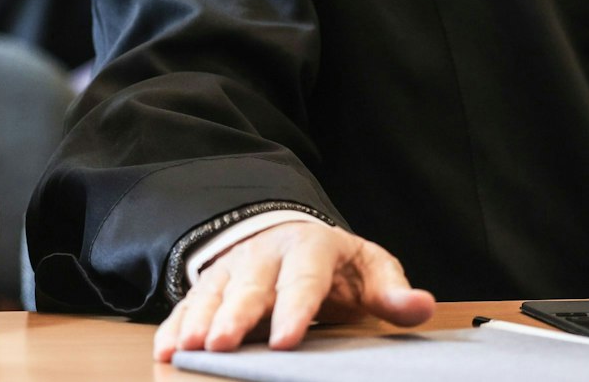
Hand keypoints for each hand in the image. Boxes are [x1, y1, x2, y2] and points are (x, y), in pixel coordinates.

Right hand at [152, 220, 435, 362]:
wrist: (291, 238)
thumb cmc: (336, 266)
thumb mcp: (370, 270)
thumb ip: (392, 292)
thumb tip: (421, 305)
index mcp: (310, 247)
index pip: (303, 279)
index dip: (294, 309)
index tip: (287, 340)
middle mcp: (265, 253)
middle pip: (249, 285)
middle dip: (234, 317)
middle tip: (222, 345)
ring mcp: (233, 268)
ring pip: (212, 293)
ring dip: (198, 321)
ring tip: (187, 348)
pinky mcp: (211, 285)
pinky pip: (188, 304)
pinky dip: (175, 326)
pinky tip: (167, 349)